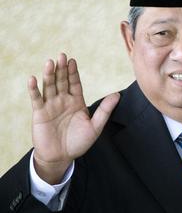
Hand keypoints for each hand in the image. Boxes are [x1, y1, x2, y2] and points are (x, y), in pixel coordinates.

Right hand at [29, 53, 119, 183]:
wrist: (61, 157)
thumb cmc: (79, 142)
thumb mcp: (95, 126)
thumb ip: (105, 110)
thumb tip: (117, 94)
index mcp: (76, 102)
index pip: (75, 83)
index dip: (73, 72)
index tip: (73, 60)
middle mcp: (63, 100)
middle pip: (62, 81)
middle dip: (62, 69)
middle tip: (62, 55)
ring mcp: (50, 105)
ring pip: (49, 86)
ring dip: (49, 75)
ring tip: (50, 62)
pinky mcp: (39, 113)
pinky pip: (36, 99)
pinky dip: (34, 89)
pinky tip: (33, 79)